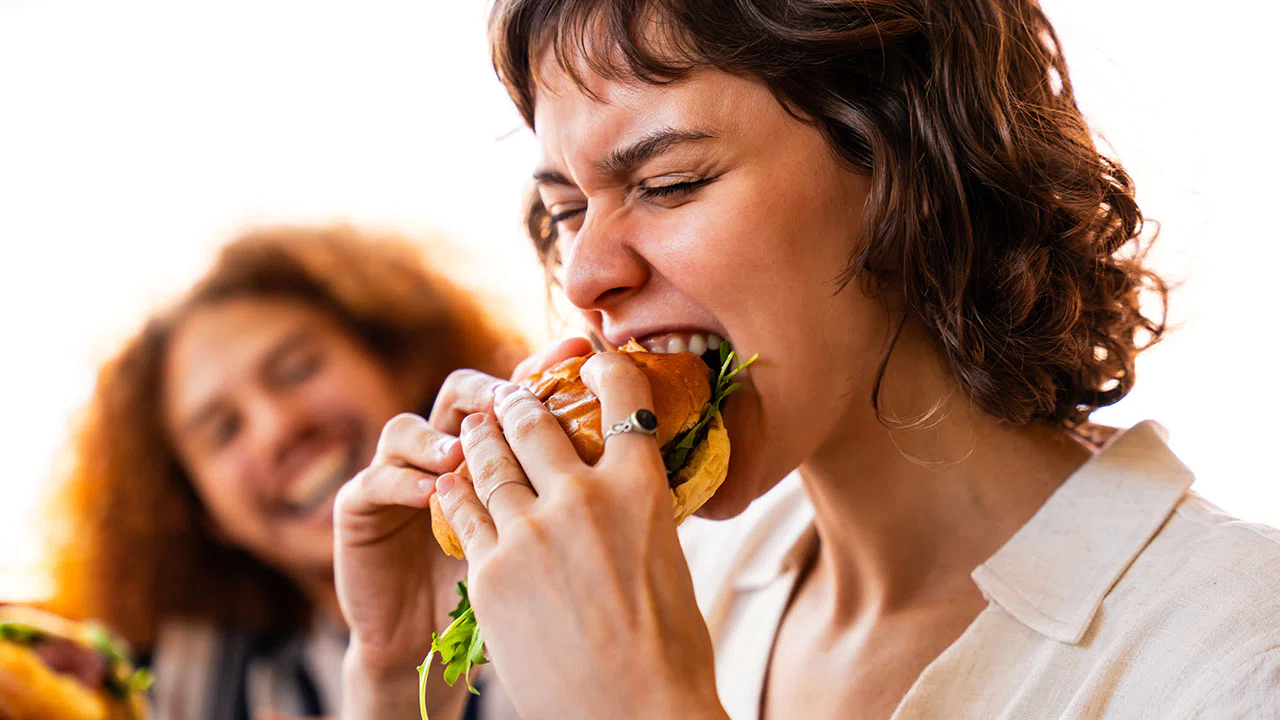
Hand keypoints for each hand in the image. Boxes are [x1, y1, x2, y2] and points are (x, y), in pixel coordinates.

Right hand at [333, 338, 591, 718]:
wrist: (436, 650)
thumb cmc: (508, 599)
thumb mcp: (552, 546)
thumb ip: (586, 500)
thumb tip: (665, 463)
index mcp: (497, 451)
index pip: (519, 392)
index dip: (546, 367)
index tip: (582, 350)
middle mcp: (446, 450)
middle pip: (465, 394)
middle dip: (494, 393)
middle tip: (517, 400)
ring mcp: (400, 477)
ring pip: (407, 428)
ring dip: (439, 434)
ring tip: (466, 450)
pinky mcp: (361, 511)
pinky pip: (375, 481)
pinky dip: (402, 481)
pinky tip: (433, 494)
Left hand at [433, 352, 726, 719]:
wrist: (635, 714)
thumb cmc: (669, 647)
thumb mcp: (667, 559)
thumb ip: (634, 512)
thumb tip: (619, 491)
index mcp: (640, 487)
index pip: (622, 399)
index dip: (602, 369)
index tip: (589, 361)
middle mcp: (582, 496)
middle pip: (536, 423)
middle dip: (518, 402)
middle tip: (508, 396)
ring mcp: (530, 532)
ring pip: (490, 462)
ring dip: (480, 439)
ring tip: (474, 427)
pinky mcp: (490, 571)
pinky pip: (465, 514)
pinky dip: (457, 492)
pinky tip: (451, 483)